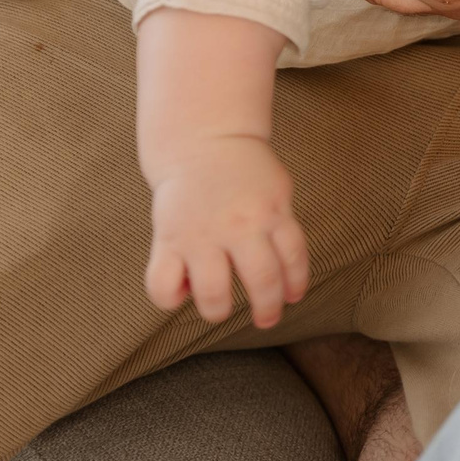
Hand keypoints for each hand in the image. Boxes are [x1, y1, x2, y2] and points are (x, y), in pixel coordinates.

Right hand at [144, 134, 311, 328]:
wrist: (202, 141)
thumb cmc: (243, 171)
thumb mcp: (276, 190)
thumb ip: (281, 227)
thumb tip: (289, 277)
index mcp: (271, 212)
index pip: (293, 256)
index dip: (296, 283)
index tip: (292, 297)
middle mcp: (239, 226)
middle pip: (261, 279)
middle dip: (267, 309)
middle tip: (266, 319)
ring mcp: (202, 235)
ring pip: (213, 292)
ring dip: (219, 311)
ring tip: (220, 310)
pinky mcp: (169, 239)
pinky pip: (163, 284)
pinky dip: (171, 299)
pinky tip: (181, 293)